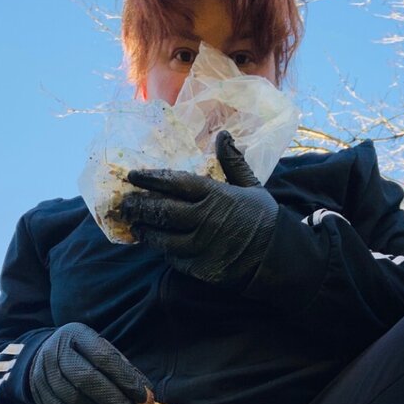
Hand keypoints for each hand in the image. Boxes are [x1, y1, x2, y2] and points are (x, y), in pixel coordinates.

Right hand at [29, 322, 152, 403]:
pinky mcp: (41, 394)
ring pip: (77, 399)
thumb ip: (124, 369)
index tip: (143, 396)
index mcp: (77, 335)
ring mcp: (46, 373)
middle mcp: (57, 352)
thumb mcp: (101, 349)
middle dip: (115, 400)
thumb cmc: (83, 354)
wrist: (41, 357)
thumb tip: (148, 394)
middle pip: (87, 379)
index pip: (104, 357)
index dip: (125, 378)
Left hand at [121, 131, 278, 284]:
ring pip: (162, 238)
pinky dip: (163, 249)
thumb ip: (233, 162)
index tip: (133, 176)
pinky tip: (155, 242)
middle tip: (124, 202)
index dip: (151, 179)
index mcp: (216, 196)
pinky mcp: (200, 268)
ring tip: (135, 224)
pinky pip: (173, 258)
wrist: (278, 258)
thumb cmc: (264, 219)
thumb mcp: (251, 186)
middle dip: (139, 206)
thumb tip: (223, 135)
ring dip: (146, 230)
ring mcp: (201, 247)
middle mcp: (205, 220)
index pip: (175, 183)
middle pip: (162, 211)